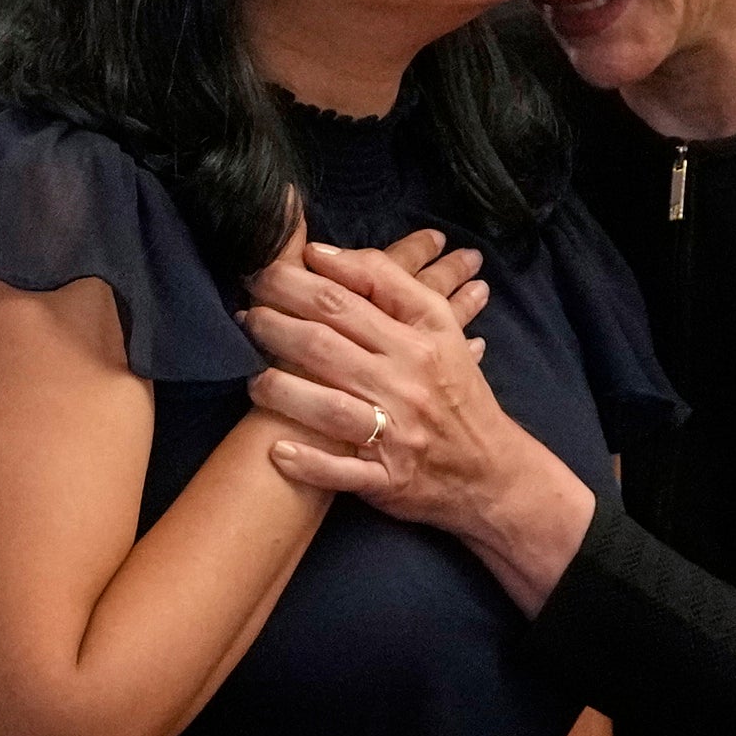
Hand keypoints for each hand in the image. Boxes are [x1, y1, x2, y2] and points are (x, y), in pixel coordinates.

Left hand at [242, 232, 542, 549]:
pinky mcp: (388, 479)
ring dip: (280, 390)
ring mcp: (397, 434)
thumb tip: (322, 255)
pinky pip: (341, 471)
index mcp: (419, 339)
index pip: (349, 299)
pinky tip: (276, 450)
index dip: (298, 283)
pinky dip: (308, 463)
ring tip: (250, 378)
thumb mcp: (440, 326)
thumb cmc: (454, 390)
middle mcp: (406, 382)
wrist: (492, 470)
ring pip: (328, 408)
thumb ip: (388, 282)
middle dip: (275, 327)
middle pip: (327, 346)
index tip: (266, 272)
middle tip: (243, 315)